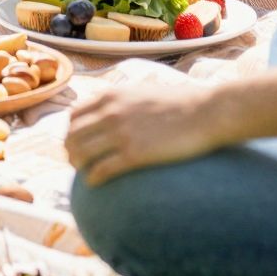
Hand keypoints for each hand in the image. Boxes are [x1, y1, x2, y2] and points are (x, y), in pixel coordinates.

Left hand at [65, 67, 223, 186]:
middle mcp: (111, 112)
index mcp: (111, 96)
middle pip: (72, 136)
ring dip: (78, 166)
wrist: (205, 112)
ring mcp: (121, 133)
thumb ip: (121, 100)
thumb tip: (109, 112)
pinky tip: (96, 182)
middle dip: (71, 151)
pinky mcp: (135, 154)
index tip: (78, 144)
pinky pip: (101, 170)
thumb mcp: (141, 92)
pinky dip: (93, 178)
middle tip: (77, 163)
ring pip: (81, 153)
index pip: (74, 116)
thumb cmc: (178, 104)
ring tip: (85, 173)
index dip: (72, 132)